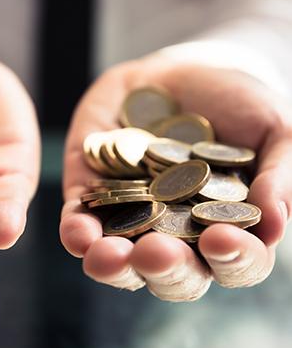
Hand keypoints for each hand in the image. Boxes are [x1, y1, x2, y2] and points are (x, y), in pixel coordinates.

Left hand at [60, 56, 291, 300]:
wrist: (181, 73)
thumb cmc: (237, 103)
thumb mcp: (273, 128)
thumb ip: (281, 174)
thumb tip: (274, 223)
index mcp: (226, 228)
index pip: (235, 262)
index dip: (233, 260)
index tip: (222, 239)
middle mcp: (177, 236)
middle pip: (173, 274)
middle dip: (165, 269)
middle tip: (157, 253)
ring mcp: (131, 220)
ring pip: (121, 262)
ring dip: (113, 266)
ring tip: (108, 256)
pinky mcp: (92, 198)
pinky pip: (79, 226)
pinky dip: (76, 233)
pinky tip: (77, 234)